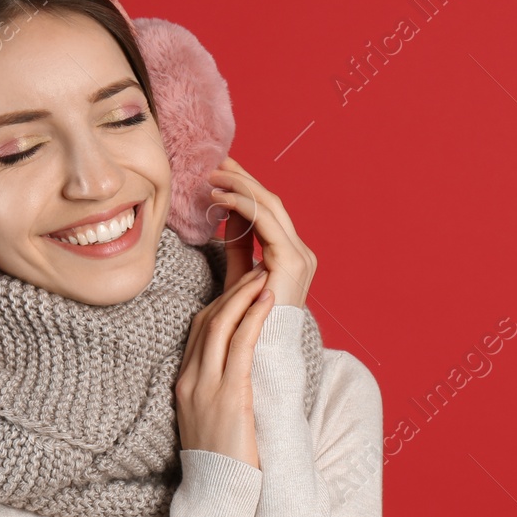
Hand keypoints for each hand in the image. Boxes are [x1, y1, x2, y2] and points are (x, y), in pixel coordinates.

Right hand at [174, 267, 274, 468]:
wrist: (216, 495)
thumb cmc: (223, 460)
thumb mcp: (213, 417)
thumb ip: (220, 388)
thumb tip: (239, 369)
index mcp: (186, 383)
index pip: (199, 330)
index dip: (221, 301)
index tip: (241, 283)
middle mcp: (191, 380)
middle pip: (206, 320)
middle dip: (232, 291)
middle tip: (255, 268)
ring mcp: (205, 388)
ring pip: (219, 325)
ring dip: (243, 295)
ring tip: (264, 274)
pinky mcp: (228, 397)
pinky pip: (240, 347)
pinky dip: (253, 317)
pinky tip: (268, 300)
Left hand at [207, 156, 316, 307]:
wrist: (259, 353)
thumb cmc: (247, 322)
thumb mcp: (240, 275)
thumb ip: (238, 244)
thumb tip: (228, 210)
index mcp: (292, 256)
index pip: (270, 213)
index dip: (247, 189)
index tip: (222, 172)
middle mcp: (302, 253)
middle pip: (272, 203)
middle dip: (244, 179)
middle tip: (217, 163)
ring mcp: (300, 256)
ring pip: (270, 206)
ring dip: (240, 186)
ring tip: (214, 177)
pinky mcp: (291, 261)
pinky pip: (266, 222)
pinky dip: (243, 205)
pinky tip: (222, 197)